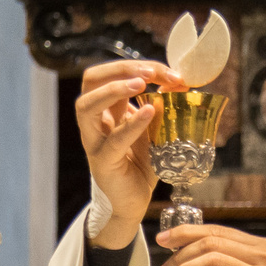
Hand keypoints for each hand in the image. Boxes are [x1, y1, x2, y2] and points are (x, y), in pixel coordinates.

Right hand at [75, 60, 176, 245]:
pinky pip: (114, 140)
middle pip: (91, 80)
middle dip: (121, 69)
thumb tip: (180, 82)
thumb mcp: (155, 129)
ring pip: (86, 106)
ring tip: (141, 83)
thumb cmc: (142, 162)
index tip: (170, 73)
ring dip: (114, 89)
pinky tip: (148, 112)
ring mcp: (95, 141)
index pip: (111, 73)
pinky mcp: (104, 161)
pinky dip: (132, 124)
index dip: (137, 66)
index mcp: (107, 108)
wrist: (134, 200)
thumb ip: (162, 107)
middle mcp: (95, 120)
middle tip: (150, 72)